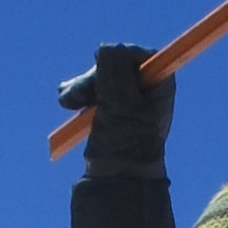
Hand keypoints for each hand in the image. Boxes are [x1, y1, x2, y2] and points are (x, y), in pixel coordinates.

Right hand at [67, 40, 174, 176]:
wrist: (115, 179)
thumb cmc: (125, 145)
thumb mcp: (121, 105)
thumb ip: (115, 72)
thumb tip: (107, 48)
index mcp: (160, 84)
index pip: (137, 55)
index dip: (116, 61)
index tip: (103, 74)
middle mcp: (146, 88)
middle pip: (114, 64)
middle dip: (92, 77)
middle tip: (78, 97)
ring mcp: (126, 97)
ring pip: (98, 76)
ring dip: (80, 86)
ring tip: (68, 103)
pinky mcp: (108, 107)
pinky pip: (89, 89)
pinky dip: (76, 93)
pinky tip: (68, 103)